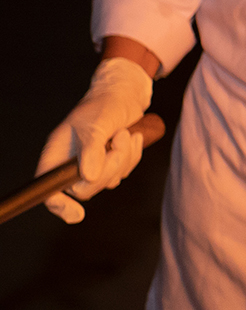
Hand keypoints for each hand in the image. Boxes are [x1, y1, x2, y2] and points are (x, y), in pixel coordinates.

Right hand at [38, 57, 153, 222]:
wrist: (125, 96)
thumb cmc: (103, 106)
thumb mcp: (96, 124)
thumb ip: (92, 150)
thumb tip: (89, 176)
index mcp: (56, 155)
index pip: (49, 189)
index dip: (58, 204)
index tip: (76, 213)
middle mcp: (70, 164)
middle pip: (86, 189)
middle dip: (110, 166)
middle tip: (119, 142)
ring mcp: (91, 166)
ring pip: (109, 181)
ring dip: (124, 158)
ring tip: (125, 133)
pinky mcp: (110, 164)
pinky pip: (123, 173)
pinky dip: (132, 157)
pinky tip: (132, 137)